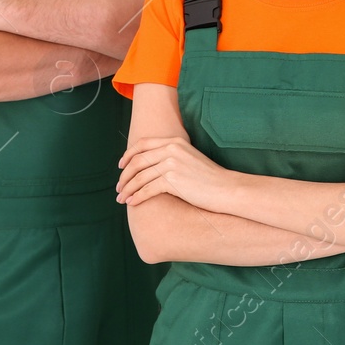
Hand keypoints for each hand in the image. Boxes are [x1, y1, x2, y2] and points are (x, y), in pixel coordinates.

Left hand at [117, 136, 234, 211]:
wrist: (226, 188)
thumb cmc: (209, 178)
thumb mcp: (189, 159)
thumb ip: (171, 157)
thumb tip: (149, 168)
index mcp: (174, 141)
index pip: (142, 145)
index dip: (127, 156)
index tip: (121, 167)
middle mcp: (171, 150)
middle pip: (137, 161)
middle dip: (124, 176)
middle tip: (118, 188)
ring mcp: (171, 164)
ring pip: (139, 177)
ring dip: (127, 189)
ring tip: (121, 198)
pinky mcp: (173, 180)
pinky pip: (147, 189)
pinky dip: (136, 197)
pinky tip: (132, 203)